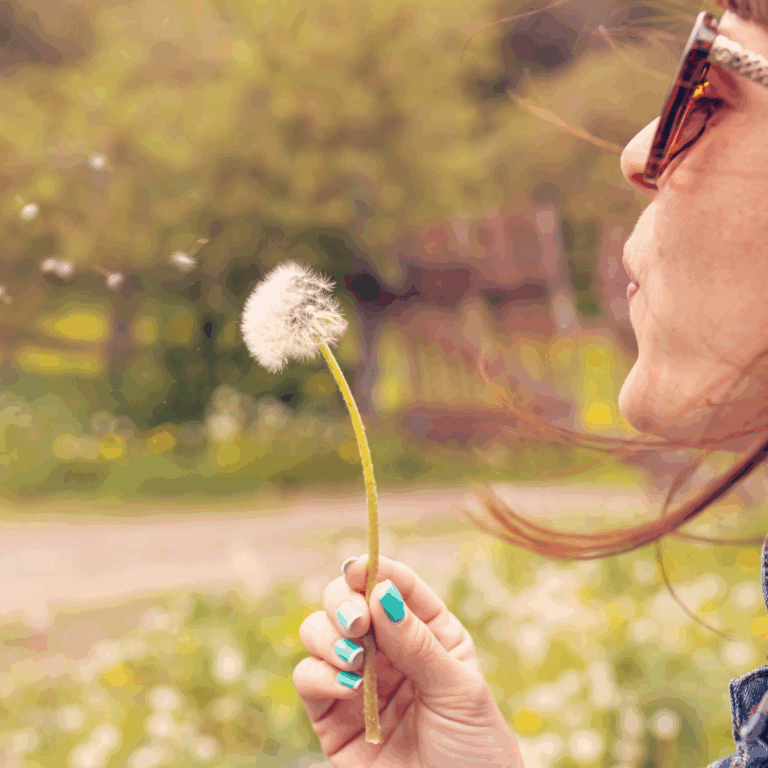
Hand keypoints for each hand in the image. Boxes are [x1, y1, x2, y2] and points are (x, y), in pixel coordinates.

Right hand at [293, 554, 524, 766]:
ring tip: (356, 658)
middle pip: (346, 601)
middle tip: (357, 622)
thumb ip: (418, 642)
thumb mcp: (459, 690)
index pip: (395, 586)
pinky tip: (349, 687)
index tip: (359, 567)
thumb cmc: (475, 750)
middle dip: (343, 602)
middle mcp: (388, 651)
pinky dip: (320, 674)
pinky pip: (307, 678)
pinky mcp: (331, 717)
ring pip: (318, 632)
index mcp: (428, 633)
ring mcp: (356, 681)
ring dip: (328, 635)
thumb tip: (382, 591)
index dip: (375, 570)